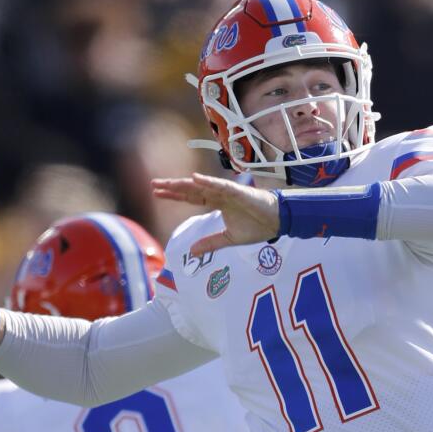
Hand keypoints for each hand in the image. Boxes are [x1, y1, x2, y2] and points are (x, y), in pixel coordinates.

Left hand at [150, 175, 279, 257]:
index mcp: (218, 203)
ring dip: (184, 184)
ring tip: (166, 183)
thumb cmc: (257, 227)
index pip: (192, 197)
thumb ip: (211, 243)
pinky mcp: (239, 192)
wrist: (278, 222)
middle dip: (172, 187)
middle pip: (191, 189)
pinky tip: (194, 179)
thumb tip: (193, 252)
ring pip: (201, 186)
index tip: (157, 193)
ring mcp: (228, 192)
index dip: (175, 195)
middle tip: (153, 185)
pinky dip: (208, 182)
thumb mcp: (229, 239)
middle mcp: (220, 194)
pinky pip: (221, 186)